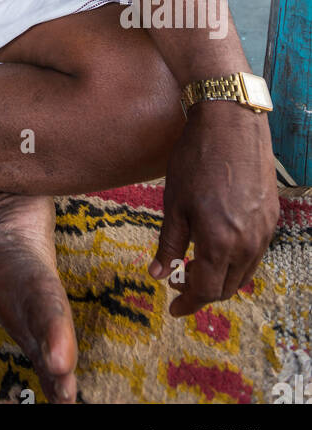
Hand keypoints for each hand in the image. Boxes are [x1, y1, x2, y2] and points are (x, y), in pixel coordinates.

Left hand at [150, 101, 279, 315]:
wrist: (231, 122)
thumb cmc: (196, 159)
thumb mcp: (174, 202)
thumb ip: (169, 243)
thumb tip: (158, 274)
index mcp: (220, 242)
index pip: (205, 289)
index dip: (187, 302)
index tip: (172, 307)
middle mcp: (248, 243)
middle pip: (227, 287)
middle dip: (203, 292)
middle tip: (180, 285)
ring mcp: (264, 230)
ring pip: (244, 272)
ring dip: (221, 278)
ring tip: (197, 267)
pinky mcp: (271, 216)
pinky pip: (255, 252)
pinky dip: (236, 260)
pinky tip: (219, 247)